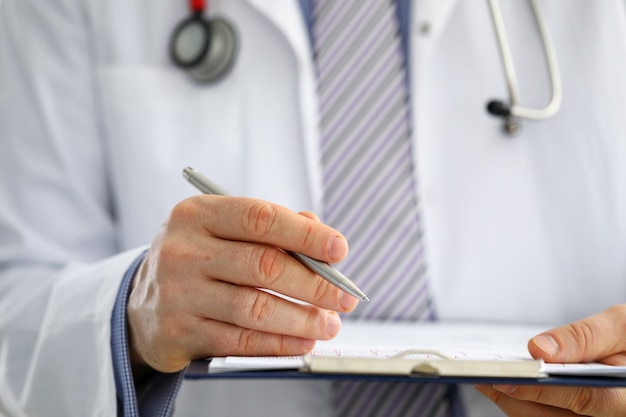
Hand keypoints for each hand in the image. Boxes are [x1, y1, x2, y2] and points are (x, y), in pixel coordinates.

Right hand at [127, 195, 358, 375]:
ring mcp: (178, 292)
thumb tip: (321, 235)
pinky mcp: (179, 332)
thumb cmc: (198, 261)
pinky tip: (301, 342)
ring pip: (255, 308)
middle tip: (344, 295)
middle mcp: (182, 250)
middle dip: (314, 283)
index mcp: (197, 214)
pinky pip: (240, 341)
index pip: (259, 218)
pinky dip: (279, 343)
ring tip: (329, 324)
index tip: (339, 249)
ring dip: (302, 319)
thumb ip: (270, 227)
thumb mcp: (221, 231)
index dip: (305, 234)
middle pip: (263, 265)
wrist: (142, 305)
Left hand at [476, 305, 625, 416]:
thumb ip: (586, 337)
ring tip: (486, 378)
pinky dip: (526, 402)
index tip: (505, 379)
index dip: (541, 390)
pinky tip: (506, 384)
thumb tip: (539, 348)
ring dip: (515, 402)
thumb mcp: (623, 326)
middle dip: (515, 398)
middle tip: (480, 375)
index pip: (584, 399)